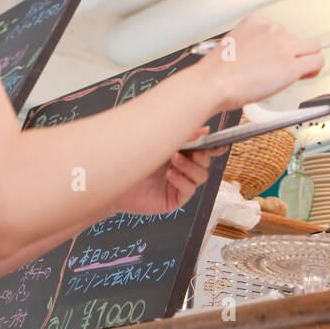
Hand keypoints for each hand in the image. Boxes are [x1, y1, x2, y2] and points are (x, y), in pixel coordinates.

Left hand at [113, 126, 229, 215]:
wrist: (111, 179)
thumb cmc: (130, 158)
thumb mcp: (159, 142)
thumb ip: (183, 136)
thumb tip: (205, 130)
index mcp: (181, 151)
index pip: (204, 148)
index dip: (214, 146)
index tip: (218, 143)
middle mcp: (182, 167)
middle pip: (206, 161)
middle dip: (201, 155)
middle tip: (191, 150)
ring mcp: (179, 183)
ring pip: (201, 175)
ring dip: (190, 167)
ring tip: (174, 161)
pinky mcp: (174, 198)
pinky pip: (189, 190)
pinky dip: (182, 180)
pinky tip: (169, 175)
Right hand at [192, 14, 323, 110]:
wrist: (213, 83)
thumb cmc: (217, 72)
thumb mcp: (233, 45)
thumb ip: (253, 45)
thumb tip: (266, 57)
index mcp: (256, 22)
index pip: (280, 30)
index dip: (280, 47)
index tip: (274, 58)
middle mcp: (272, 29)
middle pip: (296, 39)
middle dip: (292, 54)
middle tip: (282, 70)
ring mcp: (283, 46)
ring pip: (312, 47)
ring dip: (305, 60)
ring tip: (293, 75)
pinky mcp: (291, 65)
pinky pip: (317, 61)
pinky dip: (314, 69)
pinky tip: (305, 75)